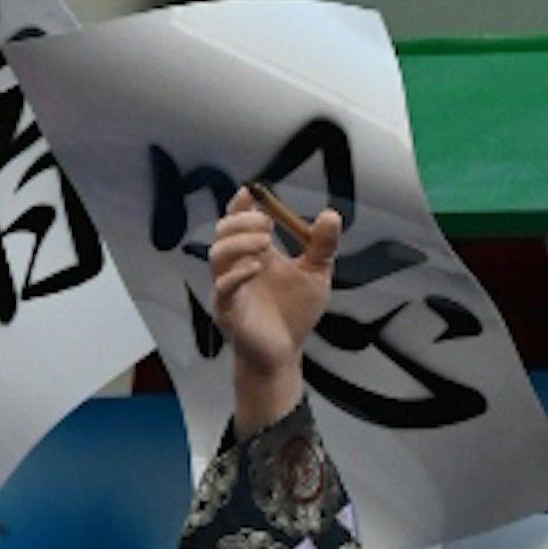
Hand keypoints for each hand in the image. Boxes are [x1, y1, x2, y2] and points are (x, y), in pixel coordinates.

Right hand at [206, 187, 339, 423]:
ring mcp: (229, 289)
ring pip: (216, 254)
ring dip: (239, 242)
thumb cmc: (293, 315)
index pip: (238, 220)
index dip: (241, 203)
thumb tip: (331, 214)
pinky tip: (257, 267)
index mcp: (255, 253)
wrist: (283, 354)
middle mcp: (237, 267)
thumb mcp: (316, 274)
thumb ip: (322, 245)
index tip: (252, 193)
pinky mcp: (228, 311)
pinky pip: (222, 287)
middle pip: (223, 231)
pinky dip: (237, 273)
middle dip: (242, 220)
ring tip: (264, 242)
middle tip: (267, 225)